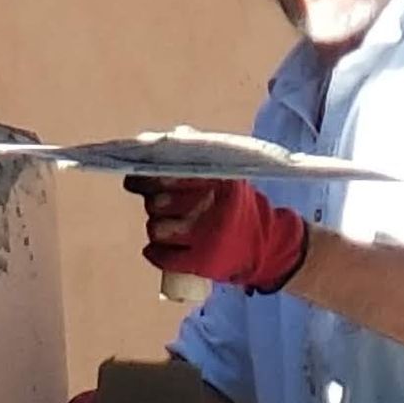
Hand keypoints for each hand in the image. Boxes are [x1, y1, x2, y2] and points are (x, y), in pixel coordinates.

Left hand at [129, 175, 308, 295]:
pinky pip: (165, 258)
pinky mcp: (203, 263)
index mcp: (221, 182)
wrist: (265, 246)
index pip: (174, 174)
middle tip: (157, 202)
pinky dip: (154, 253)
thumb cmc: (237, 207)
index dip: (150, 176)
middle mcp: (214, 208)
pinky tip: (153, 248)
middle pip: (160, 202)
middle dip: (153, 201)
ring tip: (163, 224)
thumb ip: (197, 157)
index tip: (137, 175)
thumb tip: (163, 139)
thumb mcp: (227, 177)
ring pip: (158, 229)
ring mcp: (208, 238)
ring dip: (155, 226)